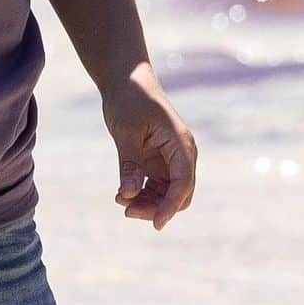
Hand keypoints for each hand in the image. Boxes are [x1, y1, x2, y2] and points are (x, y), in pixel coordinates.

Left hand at [101, 62, 196, 230]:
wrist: (126, 80)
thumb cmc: (129, 99)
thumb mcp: (126, 132)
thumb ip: (130, 164)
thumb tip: (129, 195)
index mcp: (180, 143)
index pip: (182, 182)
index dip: (170, 205)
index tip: (156, 224)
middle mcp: (180, 154)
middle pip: (178, 194)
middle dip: (157, 208)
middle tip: (127, 211)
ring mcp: (170, 159)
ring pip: (166, 194)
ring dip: (148, 203)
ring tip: (121, 201)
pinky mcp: (157, 161)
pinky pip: (155, 187)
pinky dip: (142, 194)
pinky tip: (123, 195)